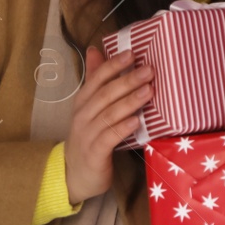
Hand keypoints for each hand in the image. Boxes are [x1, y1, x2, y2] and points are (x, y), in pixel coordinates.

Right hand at [64, 47, 151, 204]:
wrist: (75, 174)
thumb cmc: (89, 136)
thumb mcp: (90, 107)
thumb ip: (96, 80)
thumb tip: (95, 50)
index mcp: (83, 101)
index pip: (97, 78)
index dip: (113, 65)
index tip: (132, 54)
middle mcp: (83, 115)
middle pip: (105, 94)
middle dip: (127, 80)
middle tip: (148, 70)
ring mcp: (87, 134)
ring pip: (109, 114)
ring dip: (129, 101)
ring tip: (148, 91)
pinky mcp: (95, 153)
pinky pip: (109, 138)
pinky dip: (122, 129)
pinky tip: (137, 122)